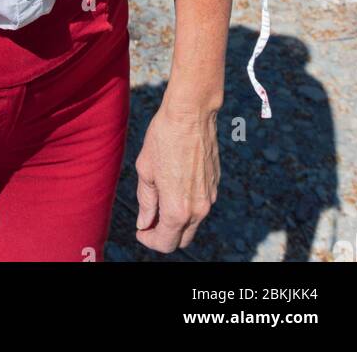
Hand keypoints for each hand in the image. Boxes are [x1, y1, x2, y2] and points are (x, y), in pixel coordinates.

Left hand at [134, 101, 219, 252]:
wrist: (192, 112)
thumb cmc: (164, 137)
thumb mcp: (146, 169)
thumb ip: (146, 201)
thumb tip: (145, 222)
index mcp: (177, 209)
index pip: (165, 243)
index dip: (149, 240)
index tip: (140, 230)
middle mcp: (199, 209)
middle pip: (182, 239)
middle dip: (164, 235)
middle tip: (148, 220)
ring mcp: (210, 197)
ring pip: (193, 223)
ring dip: (177, 221)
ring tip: (159, 199)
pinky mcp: (216, 185)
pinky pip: (201, 205)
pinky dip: (187, 205)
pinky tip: (175, 185)